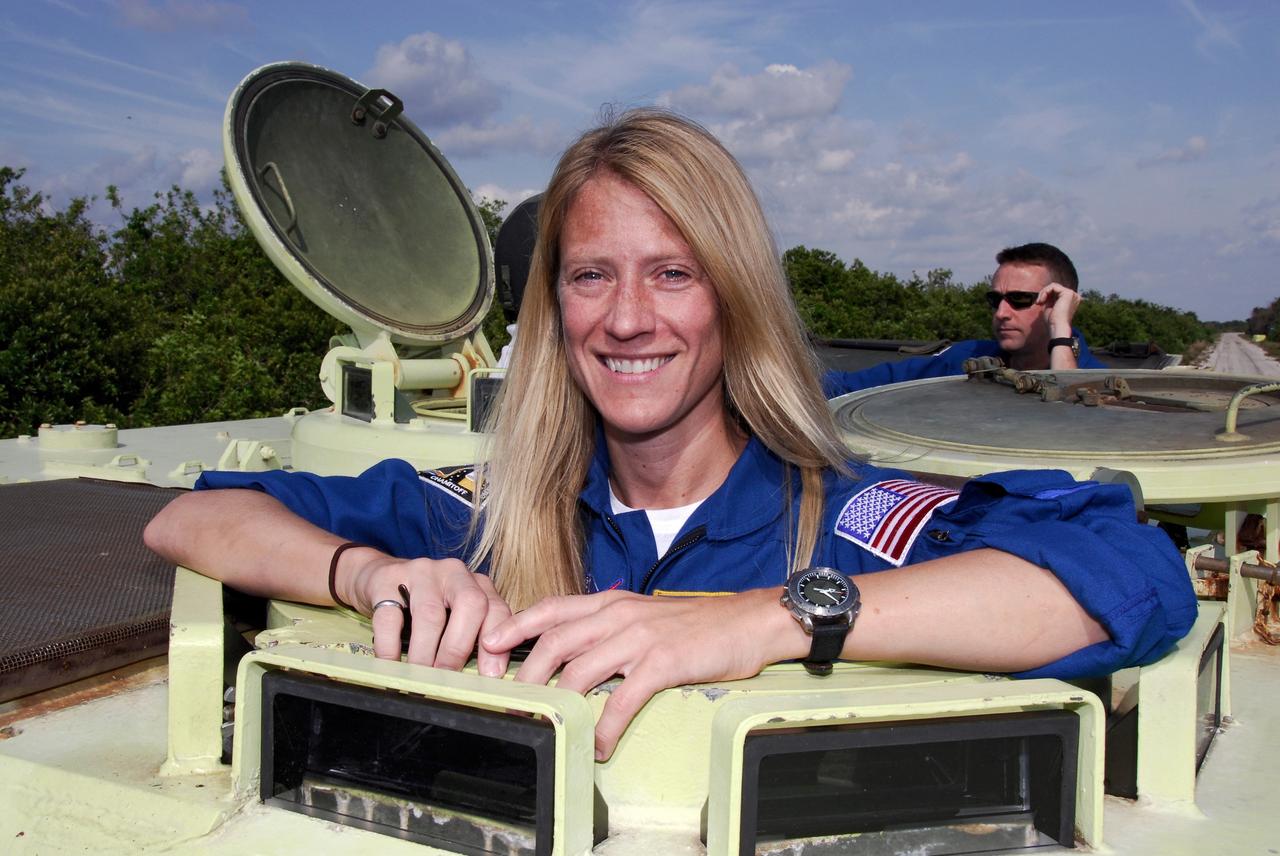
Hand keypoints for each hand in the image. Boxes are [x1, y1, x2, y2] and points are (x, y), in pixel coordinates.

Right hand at [343, 550, 512, 676]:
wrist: (379, 575)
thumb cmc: (423, 605)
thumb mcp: (453, 616)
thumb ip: (471, 638)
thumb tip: (481, 678)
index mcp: (476, 583)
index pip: (496, 610)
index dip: (497, 644)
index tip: (490, 675)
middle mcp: (454, 573)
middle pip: (470, 603)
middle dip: (460, 646)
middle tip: (447, 675)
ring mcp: (421, 573)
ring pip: (430, 613)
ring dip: (426, 652)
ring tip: (420, 676)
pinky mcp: (387, 580)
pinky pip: (390, 616)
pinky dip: (390, 645)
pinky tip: (390, 662)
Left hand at [483, 588, 795, 759]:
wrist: (747, 621)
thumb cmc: (697, 623)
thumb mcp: (645, 613)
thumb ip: (610, 625)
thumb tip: (576, 650)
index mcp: (612, 603)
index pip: (553, 608)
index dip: (517, 625)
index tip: (488, 644)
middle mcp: (619, 615)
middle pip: (555, 641)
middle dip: (526, 672)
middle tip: (512, 699)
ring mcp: (639, 638)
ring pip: (580, 669)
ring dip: (560, 702)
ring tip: (550, 726)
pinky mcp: (661, 663)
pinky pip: (622, 699)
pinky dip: (606, 726)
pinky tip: (600, 745)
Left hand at [1036, 282, 1080, 337]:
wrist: (1057, 326)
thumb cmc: (1053, 320)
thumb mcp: (1050, 306)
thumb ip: (1049, 298)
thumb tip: (1043, 292)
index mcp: (1070, 300)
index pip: (1056, 291)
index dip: (1046, 295)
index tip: (1039, 303)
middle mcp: (1073, 296)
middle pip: (1054, 287)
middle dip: (1044, 293)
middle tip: (1038, 303)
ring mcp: (1072, 294)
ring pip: (1053, 286)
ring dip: (1043, 293)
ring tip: (1040, 302)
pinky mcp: (1068, 293)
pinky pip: (1053, 286)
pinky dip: (1045, 292)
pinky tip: (1042, 300)